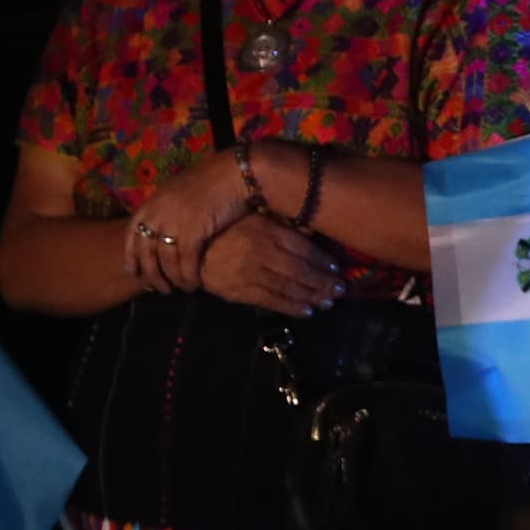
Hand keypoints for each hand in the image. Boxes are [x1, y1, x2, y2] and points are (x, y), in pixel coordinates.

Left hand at [122, 156, 261, 293]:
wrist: (234, 173)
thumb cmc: (211, 179)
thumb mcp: (179, 190)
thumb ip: (166, 208)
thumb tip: (163, 227)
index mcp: (151, 203)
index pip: (131, 234)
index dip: (131, 257)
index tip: (134, 272)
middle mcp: (158, 214)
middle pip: (146, 252)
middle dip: (151, 274)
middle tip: (159, 288)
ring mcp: (174, 223)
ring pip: (166, 261)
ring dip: (173, 279)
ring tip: (181, 289)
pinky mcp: (194, 232)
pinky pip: (187, 261)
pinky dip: (189, 276)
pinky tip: (194, 284)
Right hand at [193, 214, 343, 316]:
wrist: (188, 249)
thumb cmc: (226, 229)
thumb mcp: (255, 217)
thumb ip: (282, 224)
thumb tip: (312, 231)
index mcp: (267, 231)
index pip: (302, 248)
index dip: (321, 260)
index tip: (336, 268)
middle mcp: (262, 253)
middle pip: (300, 270)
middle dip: (323, 282)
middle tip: (340, 290)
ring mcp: (251, 273)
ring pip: (288, 287)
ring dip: (312, 296)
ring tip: (328, 303)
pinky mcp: (239, 291)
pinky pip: (271, 301)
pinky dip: (291, 307)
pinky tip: (307, 312)